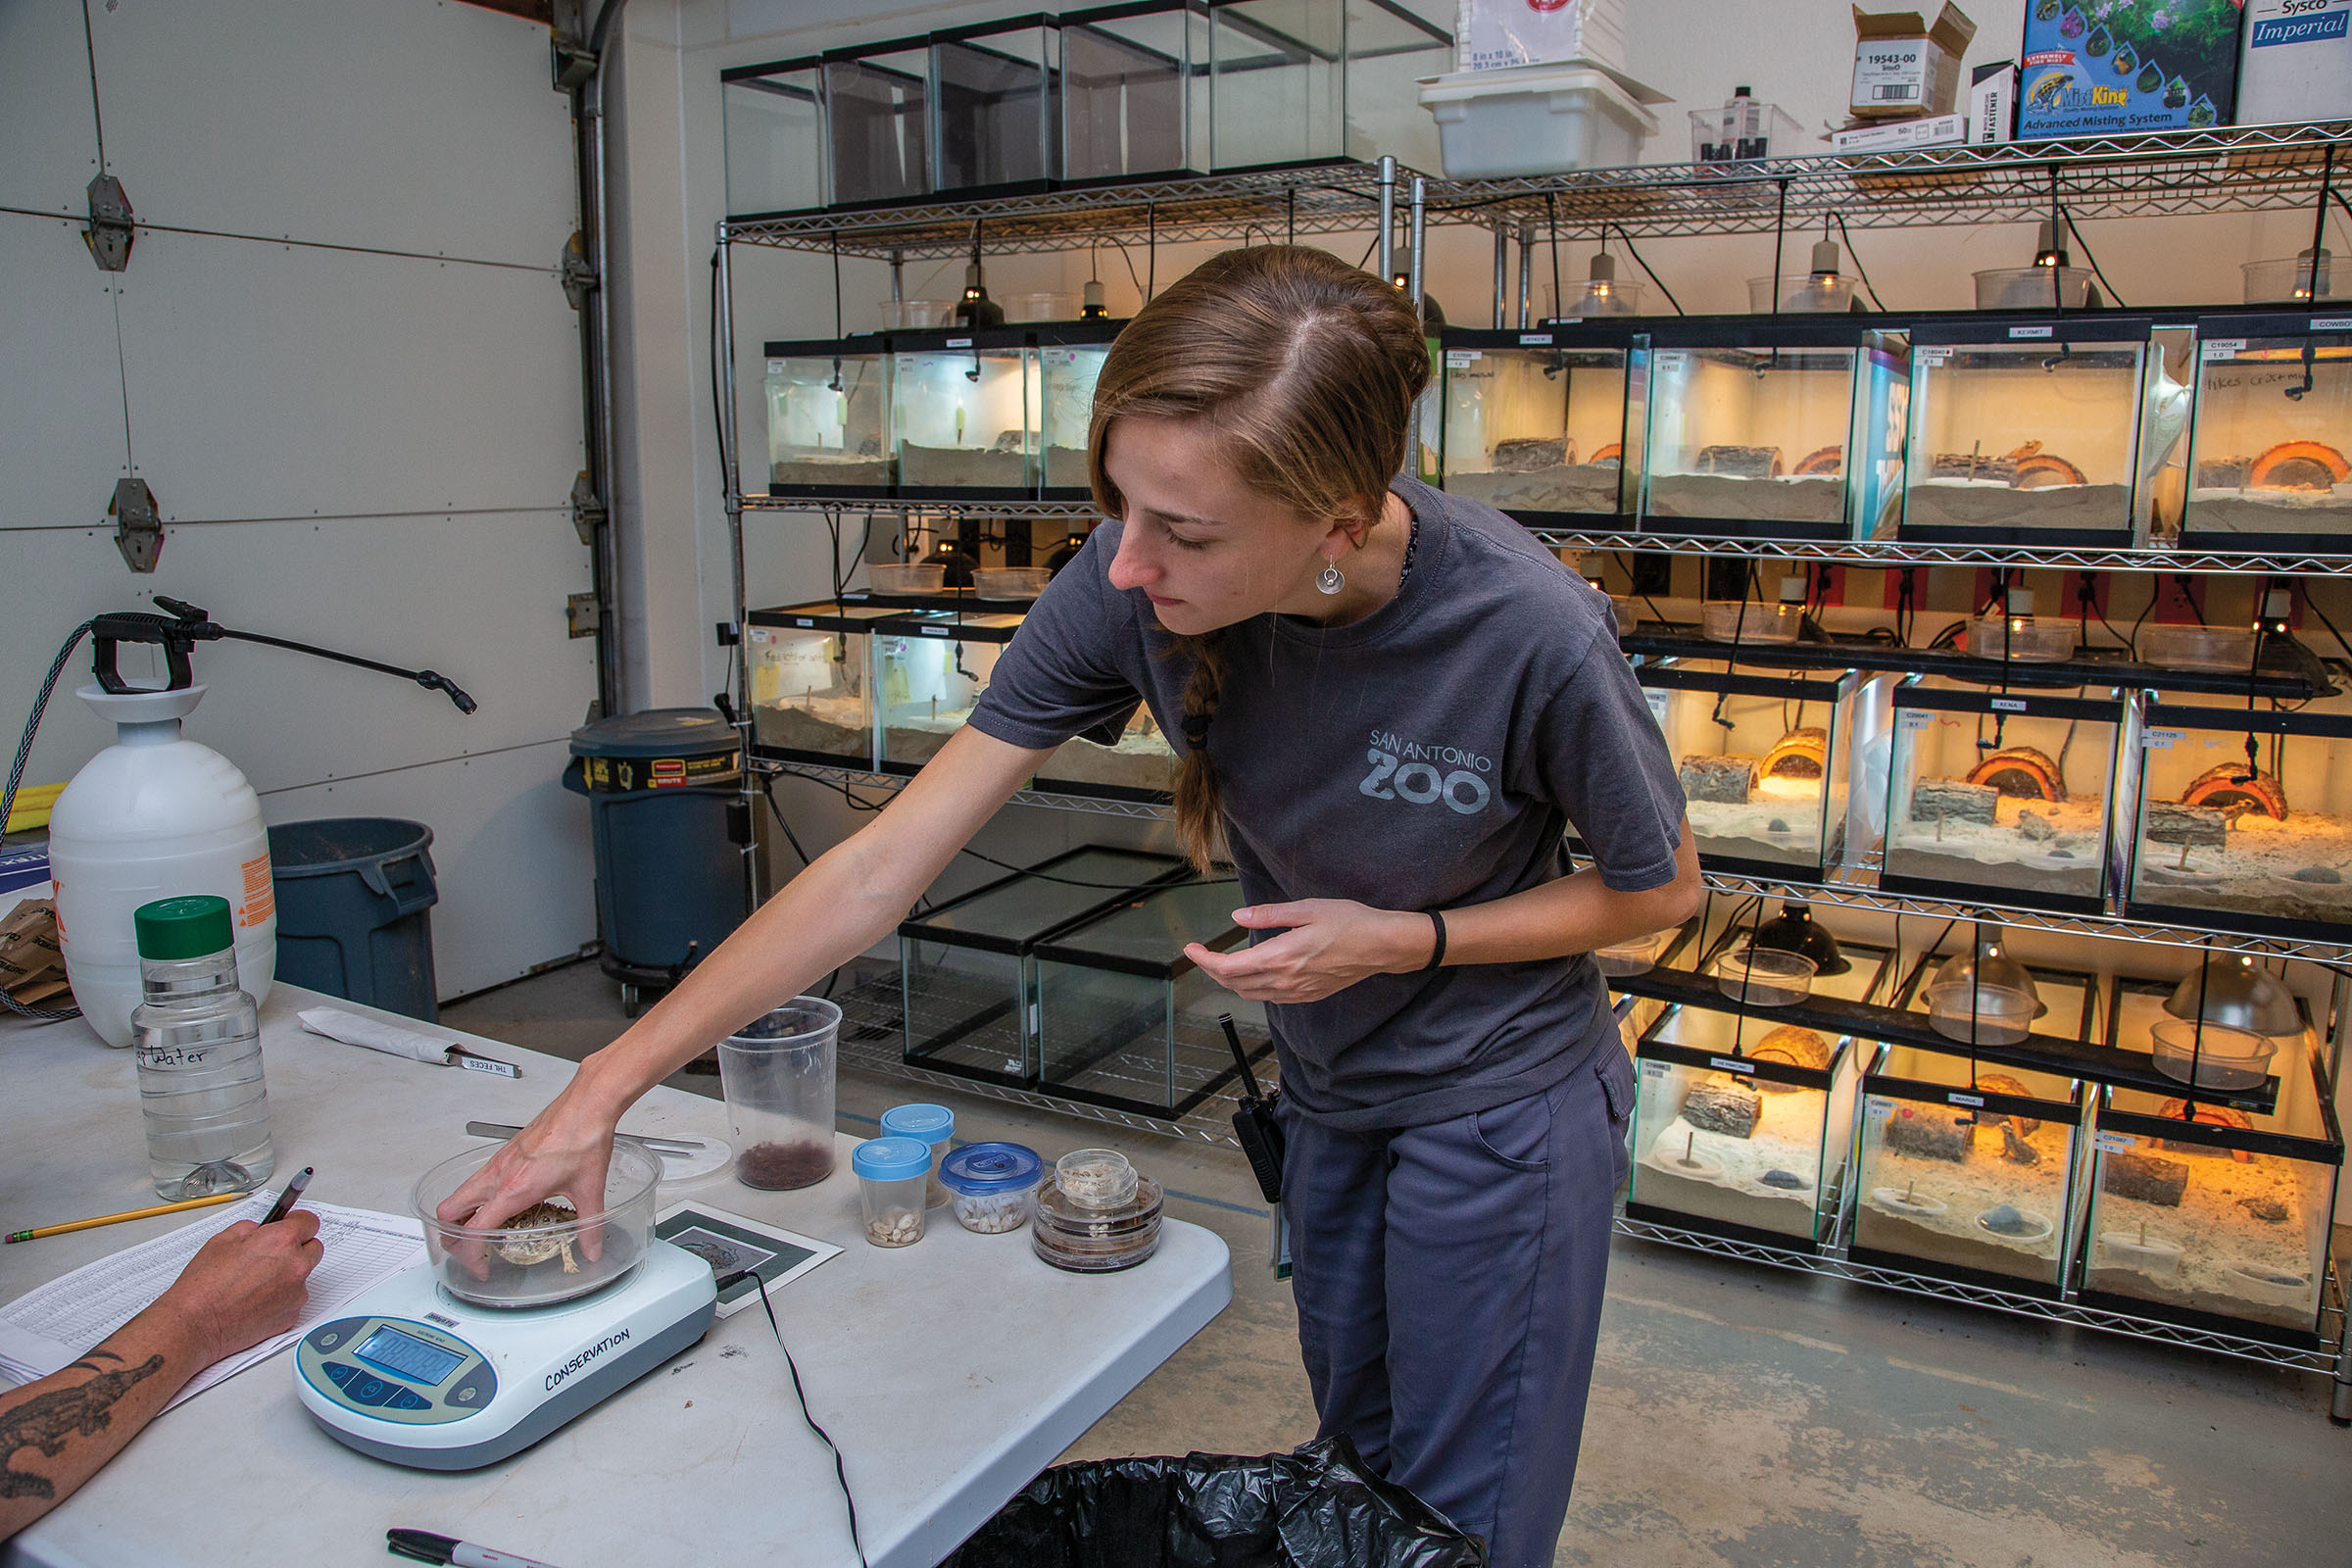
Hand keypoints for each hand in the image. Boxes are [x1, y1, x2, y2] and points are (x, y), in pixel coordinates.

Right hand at [152, 1212, 322, 1366]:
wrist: (196, 1324)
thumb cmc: (204, 1286)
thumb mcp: (223, 1240)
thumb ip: (252, 1228)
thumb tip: (264, 1229)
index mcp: (282, 1241)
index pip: (310, 1222)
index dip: (297, 1223)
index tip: (291, 1226)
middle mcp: (296, 1265)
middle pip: (313, 1248)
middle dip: (296, 1248)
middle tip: (272, 1255)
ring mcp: (297, 1293)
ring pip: (303, 1276)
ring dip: (288, 1275)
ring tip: (256, 1283)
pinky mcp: (292, 1315)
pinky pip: (294, 1299)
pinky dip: (281, 1297)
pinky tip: (256, 1300)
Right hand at [434, 1083, 618, 1259]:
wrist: (586, 1103)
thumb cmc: (584, 1136)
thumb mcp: (590, 1189)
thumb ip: (590, 1226)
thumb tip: (592, 1249)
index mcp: (514, 1189)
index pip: (473, 1231)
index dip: (470, 1257)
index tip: (481, 1268)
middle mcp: (499, 1175)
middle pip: (449, 1211)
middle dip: (451, 1237)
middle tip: (468, 1252)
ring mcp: (499, 1162)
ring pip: (460, 1193)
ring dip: (462, 1216)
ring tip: (482, 1233)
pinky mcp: (506, 1153)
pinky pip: (478, 1180)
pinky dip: (478, 1198)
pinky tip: (503, 1204)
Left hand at [1183, 899, 1433, 1004]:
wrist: (1382, 946)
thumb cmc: (1349, 922)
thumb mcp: (1307, 908)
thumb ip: (1269, 915)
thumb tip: (1238, 917)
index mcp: (1281, 957)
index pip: (1229, 967)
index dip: (1204, 960)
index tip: (1191, 949)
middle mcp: (1285, 980)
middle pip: (1234, 984)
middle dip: (1212, 971)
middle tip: (1202, 954)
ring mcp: (1297, 992)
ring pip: (1250, 994)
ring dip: (1230, 981)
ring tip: (1221, 964)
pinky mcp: (1308, 995)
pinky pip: (1270, 998)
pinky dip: (1252, 988)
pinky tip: (1253, 974)